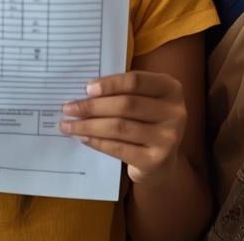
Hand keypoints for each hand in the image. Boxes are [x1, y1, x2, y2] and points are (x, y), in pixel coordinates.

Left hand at [60, 71, 186, 183]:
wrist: (162, 163)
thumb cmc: (147, 123)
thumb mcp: (145, 101)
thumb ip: (125, 93)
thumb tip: (85, 91)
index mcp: (171, 89)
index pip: (137, 81)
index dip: (110, 84)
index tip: (86, 88)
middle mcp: (175, 112)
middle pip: (127, 104)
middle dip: (93, 106)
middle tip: (69, 108)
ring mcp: (168, 138)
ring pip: (120, 127)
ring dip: (89, 125)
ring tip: (68, 125)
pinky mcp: (155, 161)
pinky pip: (118, 148)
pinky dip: (97, 142)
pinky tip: (83, 138)